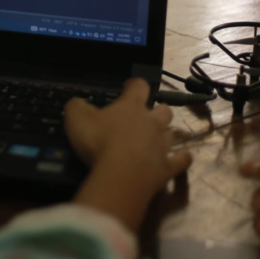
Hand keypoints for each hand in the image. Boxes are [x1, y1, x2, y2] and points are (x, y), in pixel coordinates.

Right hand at [66, 78, 192, 231]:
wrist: (120, 175)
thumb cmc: (99, 142)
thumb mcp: (77, 118)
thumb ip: (77, 106)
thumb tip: (77, 103)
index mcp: (131, 106)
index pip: (138, 86)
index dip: (134, 83)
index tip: (129, 85)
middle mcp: (151, 122)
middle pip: (163, 110)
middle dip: (157, 111)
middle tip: (147, 116)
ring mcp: (162, 145)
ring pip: (172, 133)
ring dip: (167, 134)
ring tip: (160, 138)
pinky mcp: (168, 167)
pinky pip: (182, 160)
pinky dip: (182, 158)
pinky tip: (183, 158)